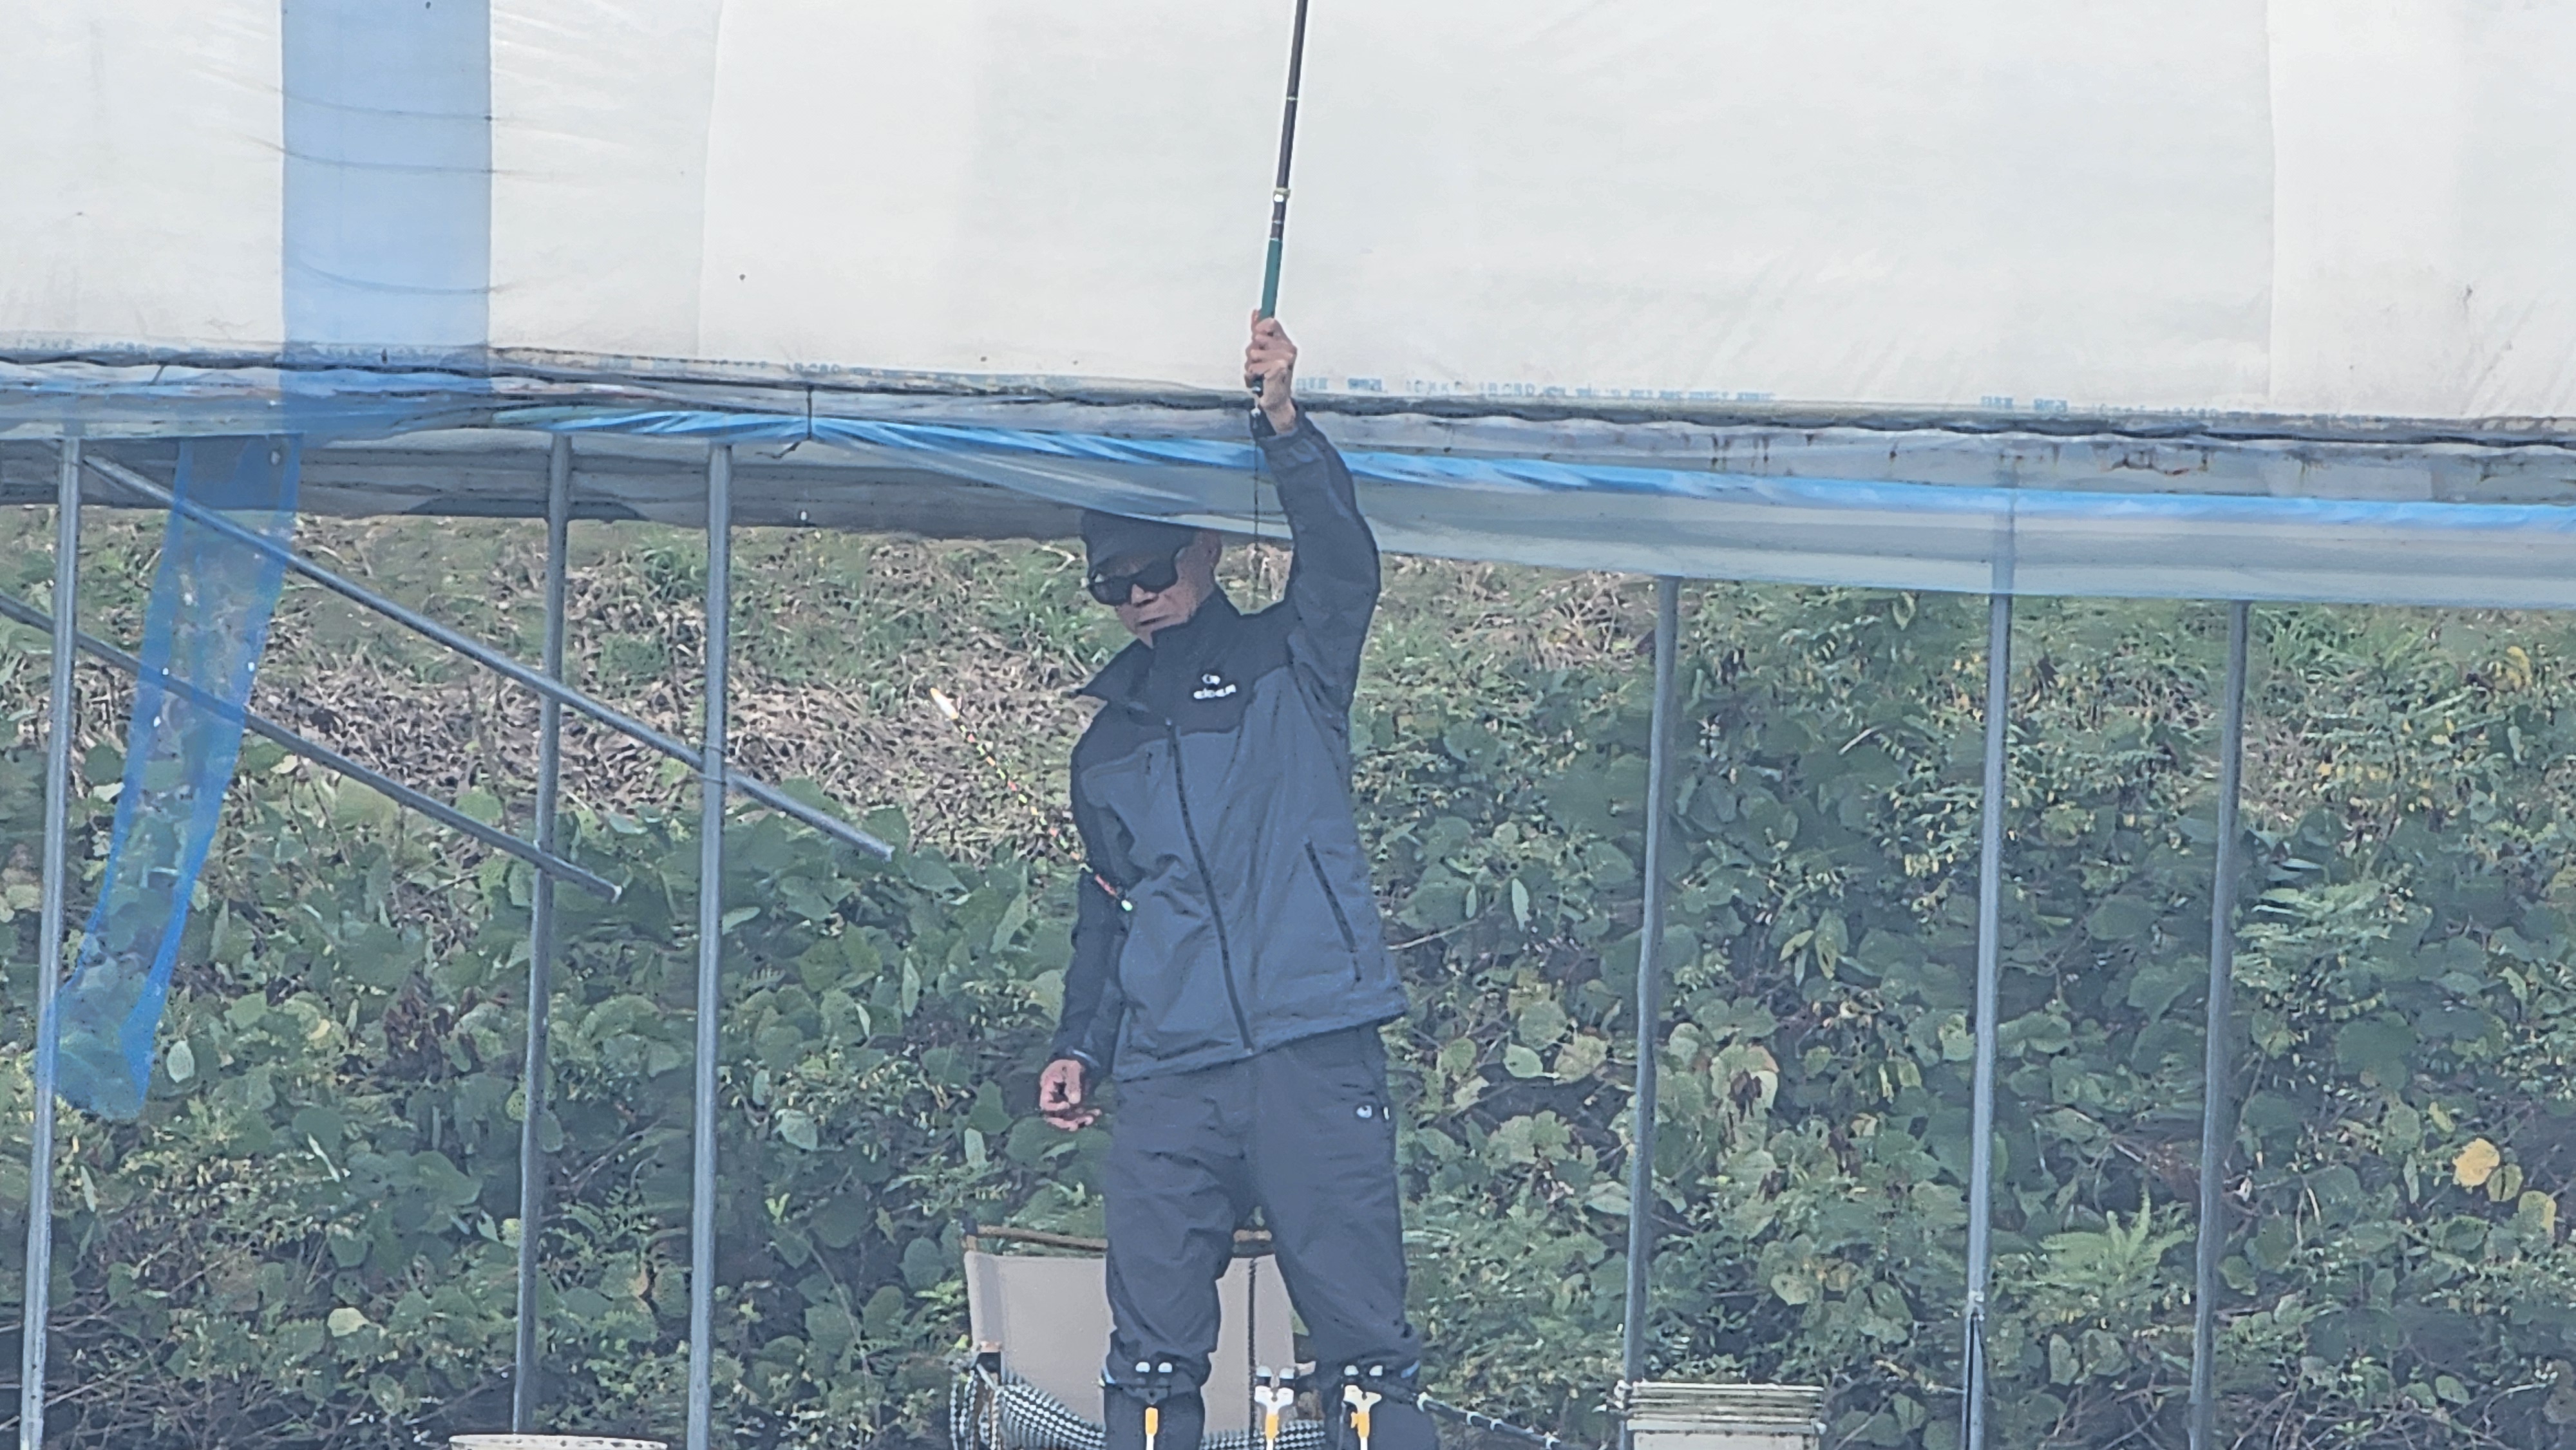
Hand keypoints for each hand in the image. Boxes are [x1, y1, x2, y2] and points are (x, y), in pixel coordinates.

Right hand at [1038, 1057, 1098, 1130]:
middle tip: (1075, 1125)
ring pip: (1067, 1118)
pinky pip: (1077, 1115)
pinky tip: (1096, 1113)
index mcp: (1047, 1088)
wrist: (1081, 1061)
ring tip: (1090, 1119)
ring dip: (1078, 1121)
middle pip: (1054, 1117)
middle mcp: (1053, 1099)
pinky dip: (1086, 1116)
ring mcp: (1063, 1103)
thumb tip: (1074, 1101)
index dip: (1054, 1108)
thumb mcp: (1073, 1068)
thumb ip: (1073, 1083)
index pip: (1046, 1104)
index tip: (1066, 1105)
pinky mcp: (1074, 1106)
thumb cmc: (1073, 1062)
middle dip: (1064, 1122)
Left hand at [1245, 313, 1298, 433]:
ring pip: (1254, 352)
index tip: (1255, 336)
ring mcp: (1286, 359)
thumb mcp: (1261, 349)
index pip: (1271, 322)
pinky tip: (1260, 380)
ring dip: (1251, 364)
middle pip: (1258, 337)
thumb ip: (1258, 330)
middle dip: (1252, 350)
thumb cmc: (1267, 375)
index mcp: (1286, 342)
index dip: (1259, 327)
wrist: (1275, 401)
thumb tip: (1256, 310)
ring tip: (1259, 373)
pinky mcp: (1280, 369)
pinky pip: (1254, 367)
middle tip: (1259, 362)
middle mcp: (1289, 349)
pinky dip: (1252, 375)